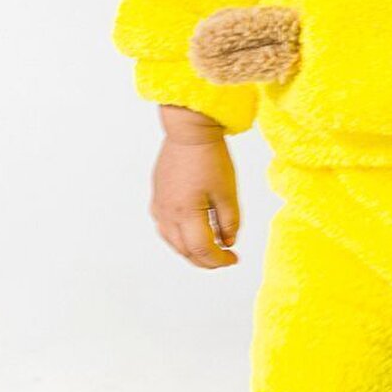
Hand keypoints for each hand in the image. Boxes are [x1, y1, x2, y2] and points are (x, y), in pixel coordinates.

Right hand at [151, 106, 239, 268]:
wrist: (188, 131)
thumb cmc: (209, 157)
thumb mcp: (227, 192)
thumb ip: (229, 221)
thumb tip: (228, 242)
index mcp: (186, 214)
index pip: (202, 250)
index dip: (220, 260)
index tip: (234, 259)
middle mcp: (168, 214)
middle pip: (185, 251)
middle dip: (206, 260)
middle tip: (225, 258)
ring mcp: (159, 206)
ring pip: (173, 242)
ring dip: (192, 250)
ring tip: (211, 248)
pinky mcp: (157, 197)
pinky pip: (165, 227)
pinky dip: (180, 237)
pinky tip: (192, 232)